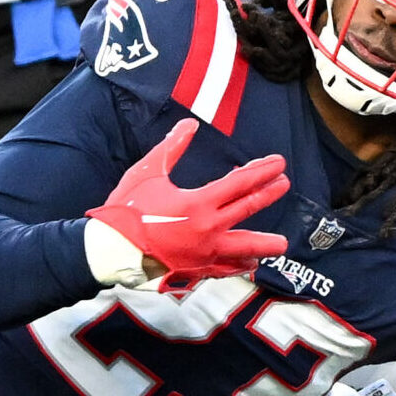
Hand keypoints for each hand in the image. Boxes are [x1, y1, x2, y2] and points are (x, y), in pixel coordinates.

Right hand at [86, 119, 288, 287]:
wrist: (110, 251)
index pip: (240, 183)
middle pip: (248, 209)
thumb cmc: (126, 211)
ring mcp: (205, 253)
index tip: (278, 163)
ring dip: (266, 244)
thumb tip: (188, 125)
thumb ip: (171, 147)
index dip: (261, 171)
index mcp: (199, 203)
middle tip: (284, 184)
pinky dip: (240, 266)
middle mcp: (208, 229)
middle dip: (269, 194)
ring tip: (282, 244)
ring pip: (244, 248)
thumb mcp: (147, 172)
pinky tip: (250, 264)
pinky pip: (225, 269)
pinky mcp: (196, 270)